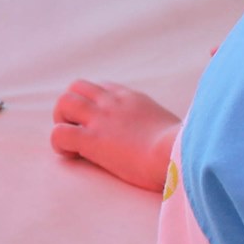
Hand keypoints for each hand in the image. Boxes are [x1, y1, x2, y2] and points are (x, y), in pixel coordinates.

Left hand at [49, 81, 179, 192]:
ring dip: (61, 121)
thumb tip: (178, 138)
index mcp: (133, 99)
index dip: (95, 103)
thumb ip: (165, 125)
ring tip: (72, 142)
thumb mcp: (175, 125)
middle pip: (76, 87)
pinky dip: (59, 144)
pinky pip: (59, 133)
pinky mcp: (91, 139)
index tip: (101, 123)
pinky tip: (72, 155)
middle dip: (71, 107)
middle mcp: (112, 102)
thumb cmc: (185, 149)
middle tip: (78, 129)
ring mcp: (100, 119)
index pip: (102, 88)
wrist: (179, 156)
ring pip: (64, 102)